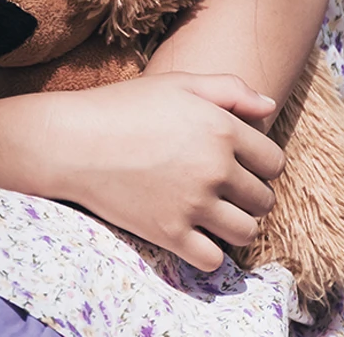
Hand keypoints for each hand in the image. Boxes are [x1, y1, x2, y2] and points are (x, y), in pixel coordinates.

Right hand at [28, 72, 285, 272]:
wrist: (70, 141)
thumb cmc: (122, 106)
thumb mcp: (177, 84)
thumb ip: (228, 89)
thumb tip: (269, 108)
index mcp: (222, 129)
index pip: (274, 161)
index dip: (260, 164)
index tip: (239, 164)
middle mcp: (215, 168)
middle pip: (263, 199)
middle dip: (249, 195)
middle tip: (222, 189)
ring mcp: (193, 204)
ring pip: (245, 232)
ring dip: (234, 225)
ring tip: (212, 214)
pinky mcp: (169, 233)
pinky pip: (213, 259)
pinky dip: (208, 252)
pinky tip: (192, 234)